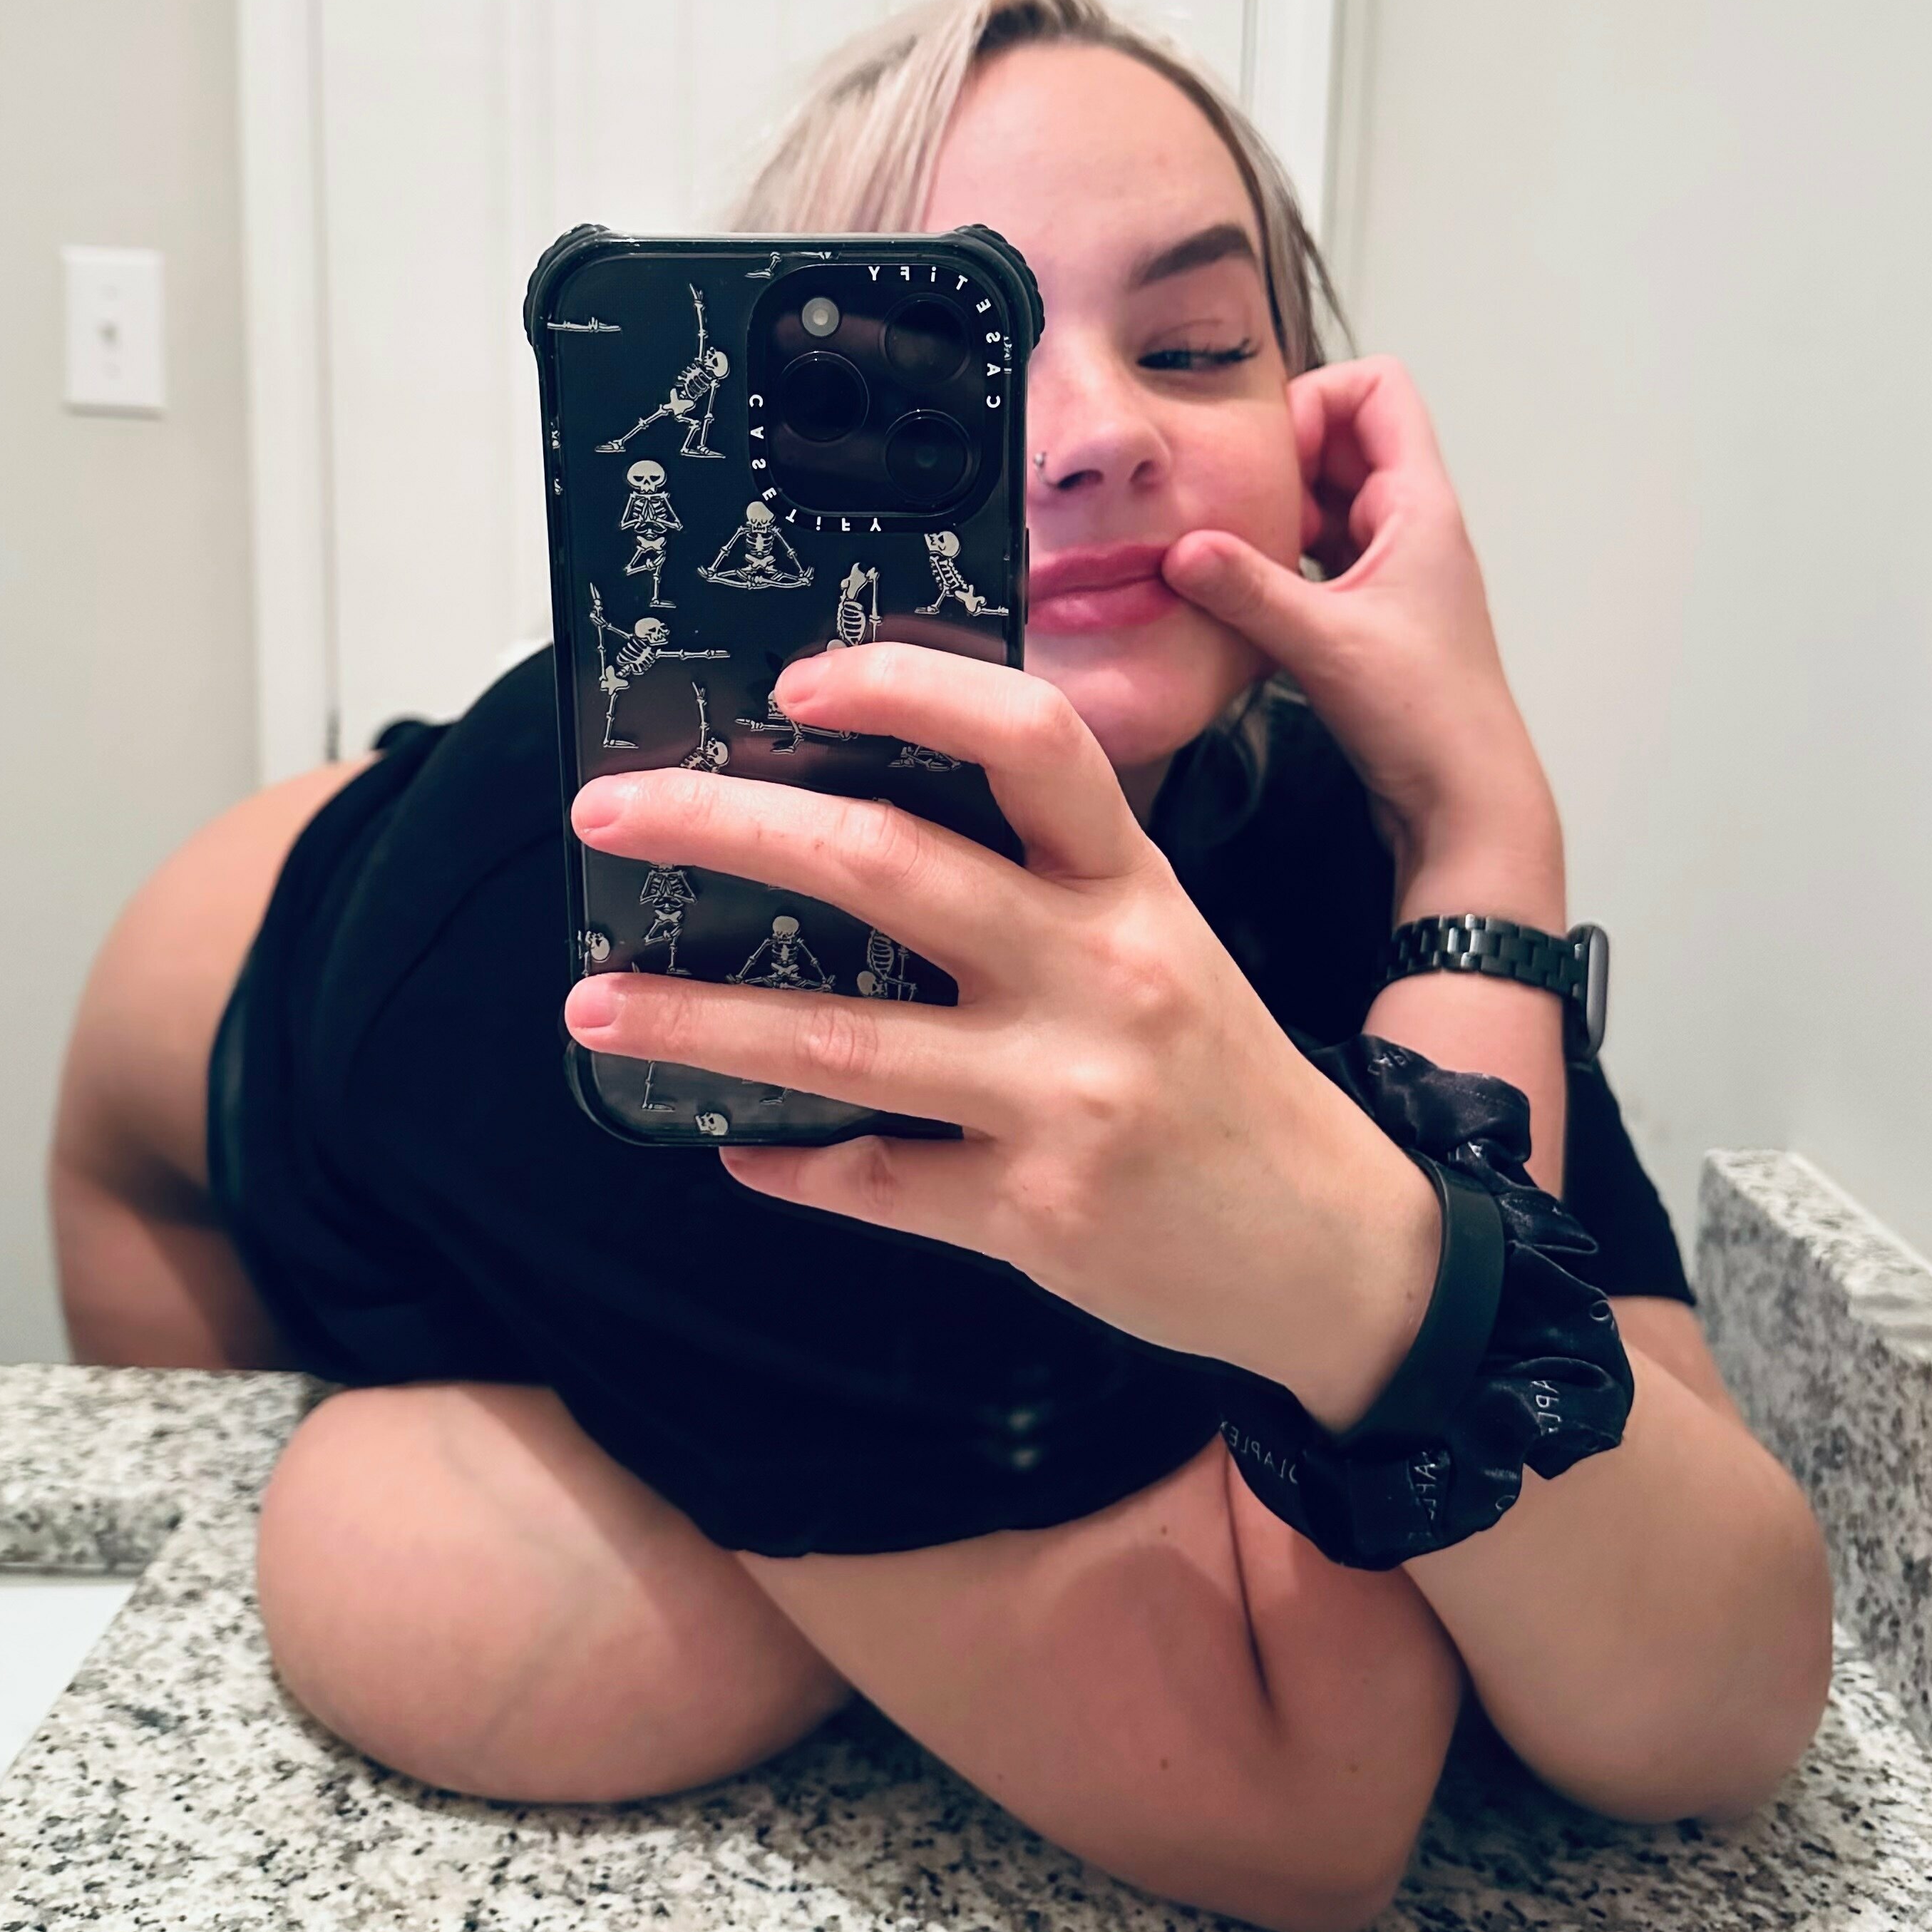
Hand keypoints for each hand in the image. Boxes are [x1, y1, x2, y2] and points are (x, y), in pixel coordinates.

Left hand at [562, 644, 1440, 1428]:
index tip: (792, 684)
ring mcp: (1065, 1095)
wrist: (1337, 1246)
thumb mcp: (1162, 941)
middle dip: (723, 828)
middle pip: (888, 865)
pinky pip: (874, 1180)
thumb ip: (1042, 884)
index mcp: (1129, 884)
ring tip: (594, 1007)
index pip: (1029, 736)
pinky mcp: (1036, 1212)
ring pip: (842, 1041)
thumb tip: (857, 837)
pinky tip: (732, 1149)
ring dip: (699, 1020)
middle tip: (609, 812)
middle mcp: (1099, 971)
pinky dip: (789, 1164)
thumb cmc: (1226, 1078)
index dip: (905, 691)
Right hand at [1158, 354, 1557, 875]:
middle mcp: (1410, 526)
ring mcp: (1391, 571)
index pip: (1377, 388)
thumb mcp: (1324, 642)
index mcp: (1419, 505)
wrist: (1465, 800)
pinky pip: (1318, 558)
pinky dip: (1278, 562)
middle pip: (1342, 441)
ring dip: (1275, 514)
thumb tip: (1180, 548)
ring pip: (1326, 502)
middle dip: (1279, 458)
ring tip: (1224, 546)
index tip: (1266, 456)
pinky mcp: (1371, 615)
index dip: (1315, 400)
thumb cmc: (1425, 717)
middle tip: (1223, 499)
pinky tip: (1239, 595)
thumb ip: (1247, 589)